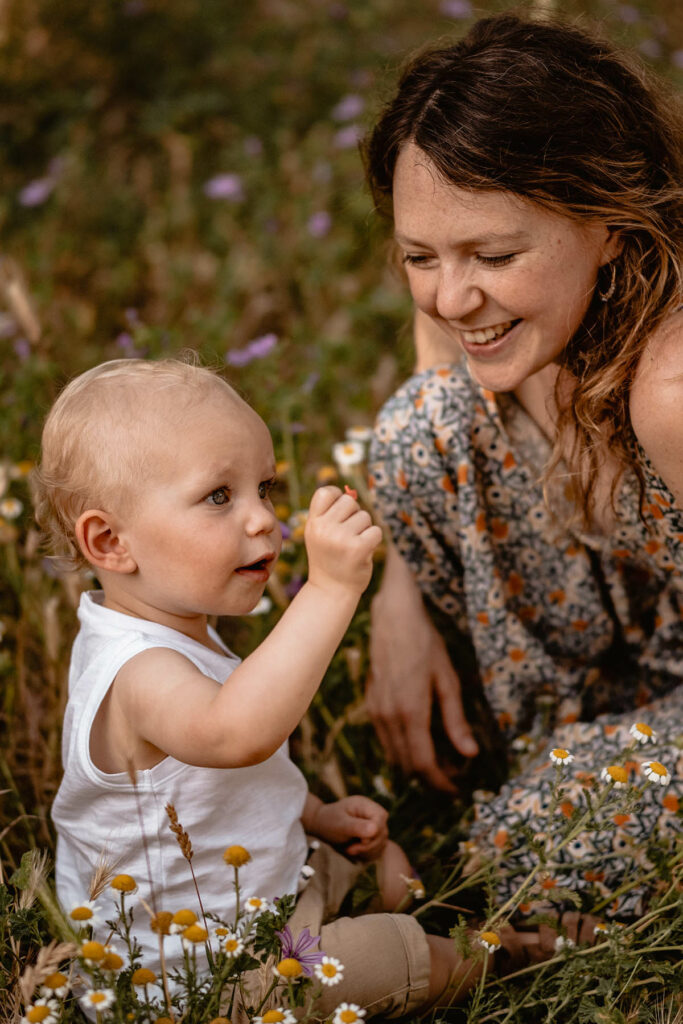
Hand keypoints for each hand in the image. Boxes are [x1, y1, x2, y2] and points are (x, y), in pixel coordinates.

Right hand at [305, 486, 382, 595]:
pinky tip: (363, 552)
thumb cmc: (329, 557)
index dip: (337, 497)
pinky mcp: (358, 548)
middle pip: (350, 501)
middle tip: (347, 535)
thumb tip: (352, 493)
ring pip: (365, 516)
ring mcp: (340, 538)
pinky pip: (376, 531)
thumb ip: (331, 513)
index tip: (338, 513)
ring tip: (352, 546)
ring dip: (364, 530)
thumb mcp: (320, 534)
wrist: (331, 591)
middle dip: (354, 514)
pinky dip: (374, 540)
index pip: (326, 492)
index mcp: (312, 523)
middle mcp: (324, 528)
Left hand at [309, 796, 388, 859]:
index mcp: (366, 805)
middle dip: (367, 846)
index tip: (358, 842)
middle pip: (383, 832)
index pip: (381, 818)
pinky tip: (355, 851)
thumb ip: (357, 826)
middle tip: (349, 850)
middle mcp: (374, 814)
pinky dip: (367, 855)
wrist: (323, 825)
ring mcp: (375, 825)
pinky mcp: (374, 837)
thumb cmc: (330, 821)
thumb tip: (375, 829)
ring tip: (350, 849)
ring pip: (382, 843)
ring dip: (366, 852)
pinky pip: (378, 850)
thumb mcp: (340, 824)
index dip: (373, 833)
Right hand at [366, 545, 477, 791]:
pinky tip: (419, 739)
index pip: (424, 764)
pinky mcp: (370, 703)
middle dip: (430, 777)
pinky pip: (385, 738)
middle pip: (407, 765)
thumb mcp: (447, 680)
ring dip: (414, 765)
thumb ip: (456, 720)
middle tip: (454, 776)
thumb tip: (470, 754)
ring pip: (393, 755)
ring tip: (440, 760)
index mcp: (411, 713)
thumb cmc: (425, 644)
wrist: (392, 617)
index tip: (458, 790)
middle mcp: (388, 717)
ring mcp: (375, 711)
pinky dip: (401, 748)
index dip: (441, 783)